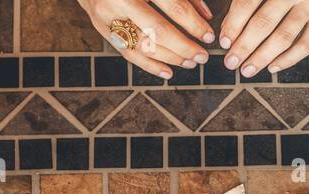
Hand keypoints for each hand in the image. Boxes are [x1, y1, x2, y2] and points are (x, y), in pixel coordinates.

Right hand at [76, 0, 216, 77]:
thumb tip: (206, 16)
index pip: (173, 5)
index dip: (194, 23)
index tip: (208, 36)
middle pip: (157, 30)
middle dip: (183, 47)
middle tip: (202, 57)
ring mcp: (106, 14)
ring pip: (143, 45)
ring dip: (170, 58)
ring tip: (189, 63)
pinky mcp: (100, 26)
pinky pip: (127, 53)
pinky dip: (149, 65)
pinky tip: (168, 72)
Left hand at [220, 0, 308, 76]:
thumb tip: (228, 28)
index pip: (247, 2)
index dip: (233, 24)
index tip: (224, 42)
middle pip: (263, 22)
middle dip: (244, 46)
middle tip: (230, 62)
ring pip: (283, 37)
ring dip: (262, 57)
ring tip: (247, 70)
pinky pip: (306, 44)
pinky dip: (288, 60)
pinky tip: (272, 67)